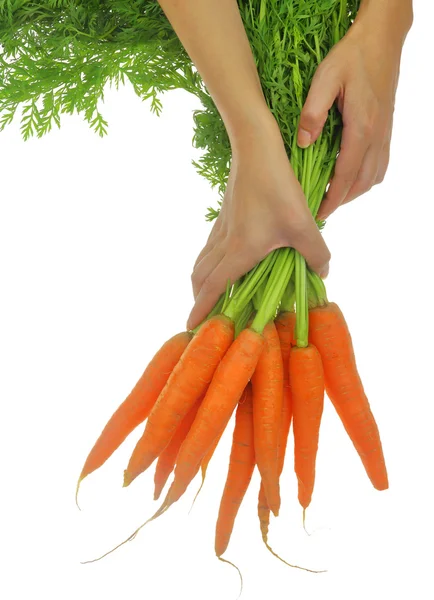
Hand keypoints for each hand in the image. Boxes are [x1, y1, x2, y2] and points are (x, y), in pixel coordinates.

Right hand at [187, 115, 329, 329]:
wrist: (255, 148)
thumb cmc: (277, 187)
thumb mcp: (303, 224)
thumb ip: (316, 253)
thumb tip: (323, 273)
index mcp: (239, 251)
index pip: (213, 288)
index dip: (201, 309)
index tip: (190, 327)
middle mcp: (224, 243)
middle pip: (201, 277)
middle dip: (199, 299)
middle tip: (204, 314)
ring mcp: (221, 228)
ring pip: (203, 261)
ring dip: (202, 281)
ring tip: (209, 293)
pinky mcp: (225, 215)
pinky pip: (210, 246)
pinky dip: (209, 262)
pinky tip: (224, 260)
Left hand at [297, 5, 411, 219]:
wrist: (381, 40)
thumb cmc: (351, 57)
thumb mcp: (326, 78)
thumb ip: (313, 111)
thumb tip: (303, 142)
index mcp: (361, 128)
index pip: (346, 175)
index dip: (333, 198)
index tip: (319, 214)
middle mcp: (377, 136)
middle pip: (362, 183)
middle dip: (341, 201)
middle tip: (321, 210)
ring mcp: (385, 134)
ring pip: (373, 177)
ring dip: (354, 192)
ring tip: (333, 198)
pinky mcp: (386, 130)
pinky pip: (380, 165)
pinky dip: (366, 179)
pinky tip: (352, 178)